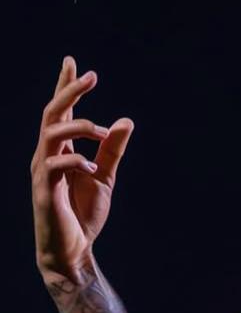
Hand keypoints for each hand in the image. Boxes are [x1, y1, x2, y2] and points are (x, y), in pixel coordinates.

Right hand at [31, 57, 133, 281]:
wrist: (72, 250)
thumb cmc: (82, 214)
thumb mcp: (104, 177)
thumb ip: (111, 150)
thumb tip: (125, 120)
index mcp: (60, 151)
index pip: (60, 112)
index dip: (65, 87)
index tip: (72, 62)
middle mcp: (47, 156)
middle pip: (52, 113)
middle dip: (69, 92)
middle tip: (91, 75)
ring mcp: (44, 172)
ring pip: (50, 134)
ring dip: (78, 127)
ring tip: (101, 132)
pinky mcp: (45, 191)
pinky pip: (55, 167)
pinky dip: (75, 162)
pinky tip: (93, 167)